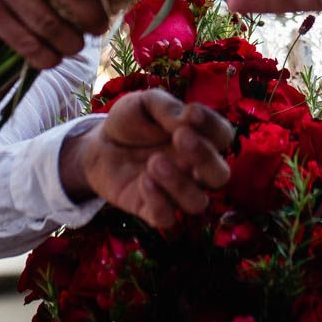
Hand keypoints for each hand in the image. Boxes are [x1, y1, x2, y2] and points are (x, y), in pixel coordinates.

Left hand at [62, 89, 233, 228]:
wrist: (99, 145)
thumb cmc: (131, 121)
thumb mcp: (145, 103)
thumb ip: (167, 107)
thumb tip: (189, 117)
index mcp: (199, 138)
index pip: (223, 136)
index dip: (212, 126)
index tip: (190, 113)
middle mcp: (193, 168)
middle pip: (220, 175)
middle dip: (205, 158)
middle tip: (180, 137)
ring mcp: (175, 192)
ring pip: (197, 203)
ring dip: (180, 184)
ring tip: (154, 162)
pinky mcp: (152, 209)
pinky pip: (167, 219)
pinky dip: (158, 202)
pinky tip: (143, 180)